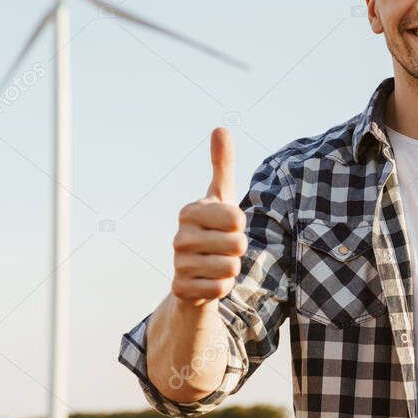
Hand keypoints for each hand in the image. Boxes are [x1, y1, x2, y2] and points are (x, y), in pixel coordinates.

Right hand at [170, 127, 246, 307]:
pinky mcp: (180, 290)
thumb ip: (223, 165)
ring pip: (230, 268)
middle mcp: (179, 236)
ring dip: (231, 269)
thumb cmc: (214, 229)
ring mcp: (178, 264)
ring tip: (217, 263)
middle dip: (239, 249)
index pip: (235, 218)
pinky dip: (222, 287)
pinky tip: (209, 281)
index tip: (227, 225)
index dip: (240, 225)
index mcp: (189, 211)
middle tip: (224, 248)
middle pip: (237, 244)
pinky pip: (219, 289)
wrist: (195, 273)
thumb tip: (220, 128)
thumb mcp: (222, 197)